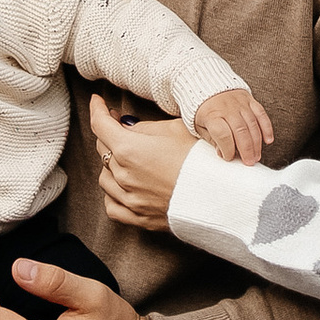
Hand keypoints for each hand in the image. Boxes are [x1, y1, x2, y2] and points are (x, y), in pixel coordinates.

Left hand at [94, 91, 201, 231]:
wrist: (222, 195)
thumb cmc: (202, 158)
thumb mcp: (176, 129)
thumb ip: (145, 127)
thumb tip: (128, 127)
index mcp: (130, 149)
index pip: (100, 125)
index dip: (97, 109)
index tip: (98, 102)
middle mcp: (124, 175)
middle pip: (103, 149)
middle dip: (109, 134)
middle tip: (121, 126)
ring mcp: (130, 199)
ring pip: (105, 177)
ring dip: (112, 164)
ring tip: (127, 157)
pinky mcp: (139, 217)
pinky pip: (112, 205)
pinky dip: (113, 194)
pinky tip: (123, 186)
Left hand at [190, 83, 274, 163]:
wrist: (206, 83)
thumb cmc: (203, 109)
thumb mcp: (199, 125)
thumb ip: (211, 140)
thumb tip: (223, 154)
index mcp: (211, 115)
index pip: (222, 134)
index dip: (227, 149)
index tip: (228, 158)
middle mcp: (227, 108)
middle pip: (240, 131)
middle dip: (246, 149)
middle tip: (249, 162)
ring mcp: (239, 102)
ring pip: (252, 124)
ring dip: (256, 143)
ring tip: (256, 156)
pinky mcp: (249, 99)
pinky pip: (261, 113)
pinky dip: (266, 127)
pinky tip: (268, 140)